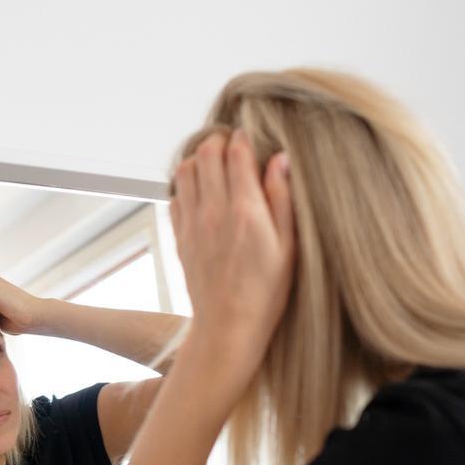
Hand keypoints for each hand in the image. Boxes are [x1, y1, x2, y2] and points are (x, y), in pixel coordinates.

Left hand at [170, 129, 295, 357]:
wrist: (229, 327)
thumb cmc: (266, 292)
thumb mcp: (289, 246)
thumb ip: (282, 199)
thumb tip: (279, 160)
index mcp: (246, 210)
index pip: (236, 152)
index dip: (243, 138)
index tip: (250, 138)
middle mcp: (214, 211)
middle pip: (205, 152)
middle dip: (218, 141)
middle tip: (231, 147)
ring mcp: (193, 223)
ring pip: (184, 169)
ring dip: (198, 159)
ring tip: (214, 165)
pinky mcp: (180, 237)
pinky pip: (175, 195)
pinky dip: (185, 185)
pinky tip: (202, 193)